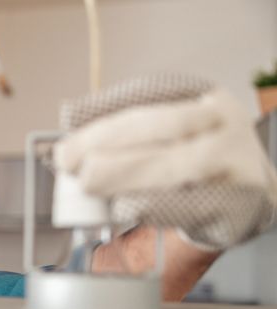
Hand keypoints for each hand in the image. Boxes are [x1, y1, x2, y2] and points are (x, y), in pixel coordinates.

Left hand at [54, 73, 276, 250]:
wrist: (251, 199)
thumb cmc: (196, 163)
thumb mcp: (166, 134)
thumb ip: (123, 127)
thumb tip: (70, 116)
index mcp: (204, 96)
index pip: (152, 91)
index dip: (106, 107)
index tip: (67, 126)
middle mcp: (224, 123)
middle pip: (163, 126)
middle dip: (108, 141)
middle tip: (69, 161)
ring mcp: (237, 162)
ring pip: (177, 164)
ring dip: (125, 174)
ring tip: (88, 182)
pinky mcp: (239, 203)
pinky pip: (193, 204)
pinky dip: (155, 206)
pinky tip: (126, 206)